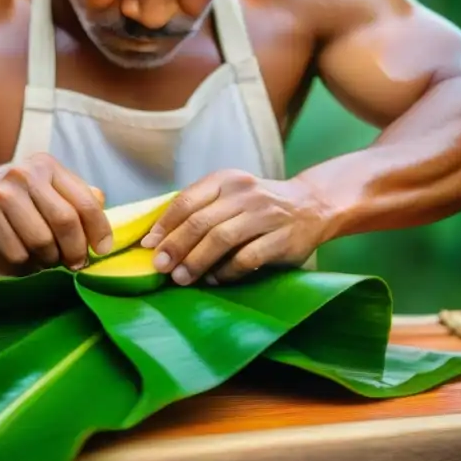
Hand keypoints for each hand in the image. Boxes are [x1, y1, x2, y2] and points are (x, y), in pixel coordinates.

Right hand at [0, 153, 111, 273]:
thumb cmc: (12, 193)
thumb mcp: (43, 183)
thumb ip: (74, 193)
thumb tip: (103, 207)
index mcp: (47, 166)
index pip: (85, 201)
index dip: (99, 230)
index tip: (102, 250)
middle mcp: (25, 175)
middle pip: (65, 223)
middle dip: (75, 250)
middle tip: (75, 263)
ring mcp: (2, 195)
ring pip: (41, 242)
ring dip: (48, 259)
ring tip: (45, 257)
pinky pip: (17, 254)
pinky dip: (25, 264)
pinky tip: (22, 257)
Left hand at [139, 170, 327, 285]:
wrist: (311, 205)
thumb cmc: (258, 206)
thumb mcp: (229, 195)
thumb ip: (199, 210)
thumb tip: (157, 240)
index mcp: (226, 180)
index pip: (187, 200)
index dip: (165, 225)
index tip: (148, 245)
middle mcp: (244, 193)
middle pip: (200, 221)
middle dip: (175, 246)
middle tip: (159, 267)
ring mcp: (265, 215)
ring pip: (222, 238)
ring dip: (197, 260)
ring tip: (181, 278)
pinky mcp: (282, 238)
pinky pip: (248, 257)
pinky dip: (227, 271)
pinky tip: (215, 280)